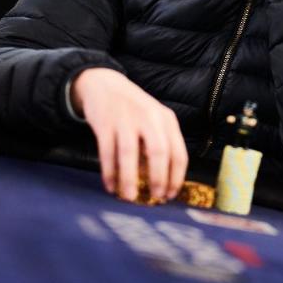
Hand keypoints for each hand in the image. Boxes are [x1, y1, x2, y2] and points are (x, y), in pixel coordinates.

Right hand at [71, 68, 186, 201]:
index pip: (178, 152)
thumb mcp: (154, 120)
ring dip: (129, 179)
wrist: (104, 85)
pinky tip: (110, 185)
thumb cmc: (134, 110)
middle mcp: (149, 117)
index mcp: (166, 119)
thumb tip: (162, 182)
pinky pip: (107, 151)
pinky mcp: (105, 122)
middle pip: (158, 151)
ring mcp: (126, 118)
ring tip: (129, 198)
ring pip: (129, 153)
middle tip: (155, 198)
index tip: (170, 195)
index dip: (176, 177)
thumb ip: (160, 144)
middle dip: (158, 178)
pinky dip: (109, 171)